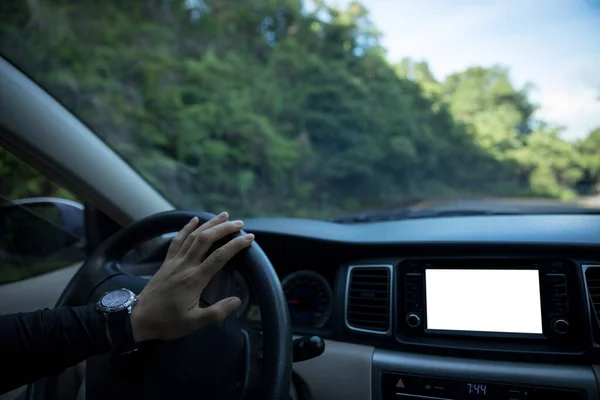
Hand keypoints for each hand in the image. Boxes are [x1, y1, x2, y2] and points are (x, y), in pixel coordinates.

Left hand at [130, 212, 253, 342]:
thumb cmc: (167, 322)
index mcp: (194, 279)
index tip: (249, 238)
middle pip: (206, 240)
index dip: (236, 245)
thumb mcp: (193, 323)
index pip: (219, 256)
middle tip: (239, 223)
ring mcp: (174, 261)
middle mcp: (185, 265)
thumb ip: (216, 312)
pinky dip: (186, 228)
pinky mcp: (166, 262)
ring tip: (223, 215)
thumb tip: (237, 301)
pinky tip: (194, 219)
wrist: (137, 319)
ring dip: (209, 224)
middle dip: (224, 228)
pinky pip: (177, 240)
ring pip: (193, 236)